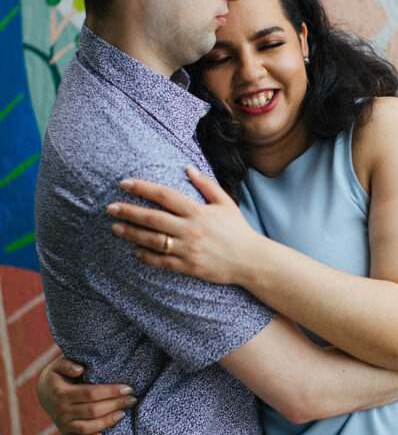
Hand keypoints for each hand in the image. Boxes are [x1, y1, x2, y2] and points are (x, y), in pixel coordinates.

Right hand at [37, 356, 135, 434]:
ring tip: (123, 414)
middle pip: (92, 410)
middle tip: (132, 400)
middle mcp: (61, 410)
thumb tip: (80, 370)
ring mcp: (62, 424)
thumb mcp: (58, 364)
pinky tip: (105, 432)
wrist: (44, 391)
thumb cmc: (58, 374)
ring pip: (87, 427)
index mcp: (61, 393)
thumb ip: (67, 364)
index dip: (111, 391)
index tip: (127, 388)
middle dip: (115, 405)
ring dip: (107, 422)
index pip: (91, 393)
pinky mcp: (64, 432)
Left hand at [108, 166, 261, 284]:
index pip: (164, 195)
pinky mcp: (188, 266)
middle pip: (152, 218)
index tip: (125, 183)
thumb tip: (187, 168)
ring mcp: (188, 249)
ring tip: (115, 227)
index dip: (142, 188)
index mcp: (198, 211)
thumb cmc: (237, 229)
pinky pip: (161, 261)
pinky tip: (135, 250)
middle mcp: (190, 229)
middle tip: (110, 207)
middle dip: (129, 211)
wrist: (250, 260)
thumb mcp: (225, 203)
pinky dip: (146, 256)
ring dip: (131, 233)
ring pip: (152, 240)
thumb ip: (206, 185)